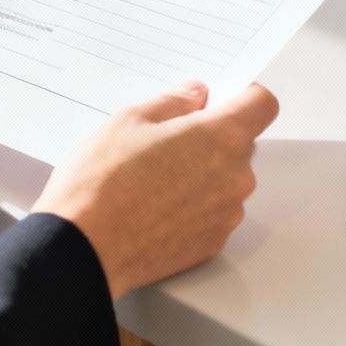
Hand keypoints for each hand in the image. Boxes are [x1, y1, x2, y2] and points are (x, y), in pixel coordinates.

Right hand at [33, 81, 280, 299]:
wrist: (84, 250)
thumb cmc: (102, 184)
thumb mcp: (130, 121)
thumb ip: (173, 103)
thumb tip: (195, 95)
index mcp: (221, 138)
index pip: (262, 104)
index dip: (243, 96)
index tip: (222, 99)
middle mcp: (234, 177)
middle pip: (242, 144)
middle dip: (213, 137)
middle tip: (168, 140)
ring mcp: (226, 215)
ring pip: (227, 180)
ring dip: (204, 173)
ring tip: (154, 178)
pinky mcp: (212, 244)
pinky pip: (214, 213)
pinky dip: (195, 206)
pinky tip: (156, 206)